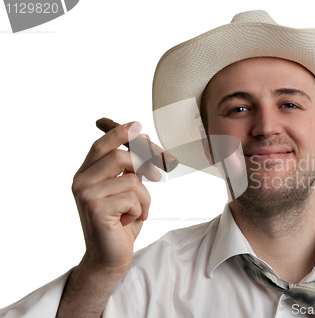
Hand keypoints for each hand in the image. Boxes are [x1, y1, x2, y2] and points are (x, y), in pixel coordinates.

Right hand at [71, 121, 160, 272]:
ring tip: (138, 211)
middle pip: (120, 156)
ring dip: (144, 197)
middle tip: (159, 176)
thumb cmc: (120, 223)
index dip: (120, 133)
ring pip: (131, 179)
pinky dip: (140, 210)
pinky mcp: (95, 208)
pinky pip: (132, 197)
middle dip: (146, 163)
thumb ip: (131, 166)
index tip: (139, 126)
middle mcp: (81, 181)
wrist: (110, 257)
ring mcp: (86, 194)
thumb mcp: (128, 190)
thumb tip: (143, 137)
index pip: (102, 145)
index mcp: (86, 174)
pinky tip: (130, 221)